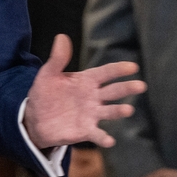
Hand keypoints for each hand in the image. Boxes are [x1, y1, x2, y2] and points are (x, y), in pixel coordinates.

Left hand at [24, 34, 145, 148]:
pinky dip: (103, 138)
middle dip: (127, 88)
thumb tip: (61, 36)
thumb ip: (57, 58)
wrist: (36, 118)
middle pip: (113, 91)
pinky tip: (109, 140)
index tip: (132, 67)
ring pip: (109, 112)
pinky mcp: (86, 130)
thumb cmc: (45, 93)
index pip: (105, 73)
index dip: (118, 69)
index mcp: (86, 81)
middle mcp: (93, 97)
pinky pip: (97, 134)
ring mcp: (91, 114)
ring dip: (118, 111)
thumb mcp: (48, 74)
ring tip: (128, 110)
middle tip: (141, 86)